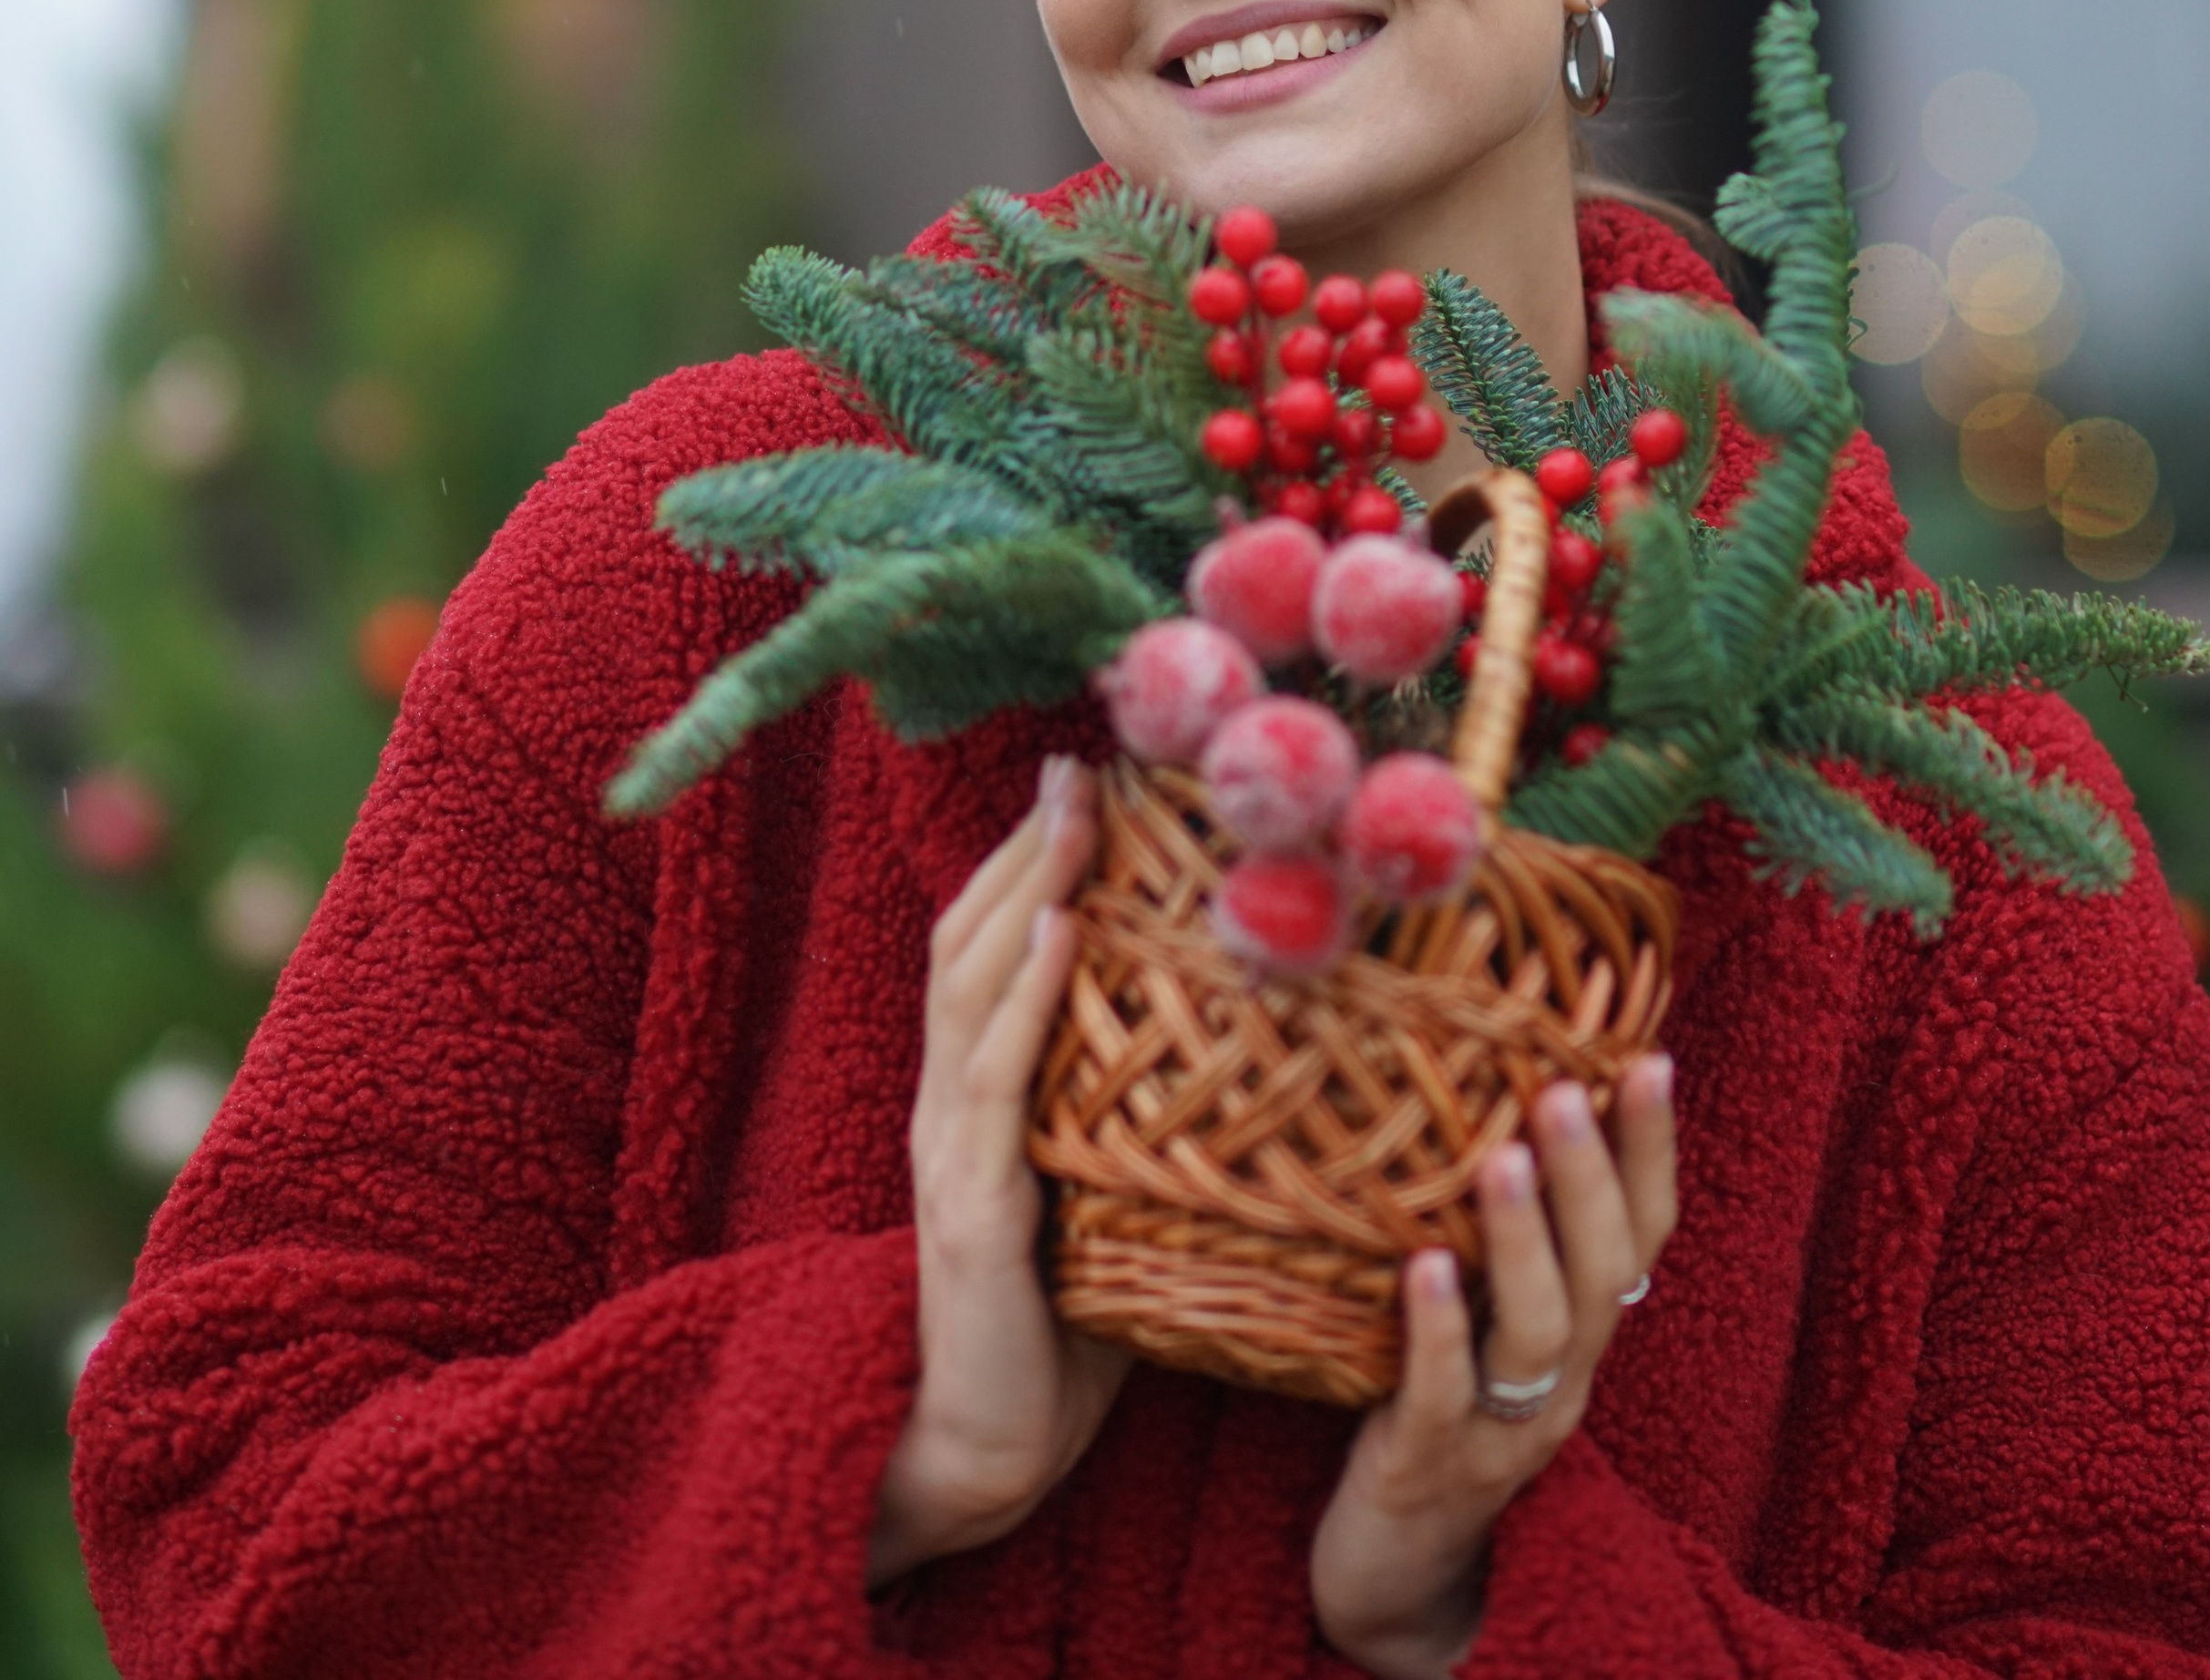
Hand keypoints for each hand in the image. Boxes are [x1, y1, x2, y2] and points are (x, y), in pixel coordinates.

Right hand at [869, 756, 1129, 1588]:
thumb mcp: (1107, 1205)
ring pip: (976, 983)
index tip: (1084, 784)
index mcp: (975, 1101)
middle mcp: (948, 1104)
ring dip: (1030, 885)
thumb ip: (1145, 1131)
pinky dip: (1029, 992)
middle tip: (1080, 760)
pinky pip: (998, 1078)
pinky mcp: (972, 1206)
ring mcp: (950, 1149)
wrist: (983, 1455)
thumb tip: (1254, 1056)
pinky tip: (1064, 930)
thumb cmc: (1062, 1337)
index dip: (1027, 861)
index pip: (989, 948)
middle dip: (1026, 843)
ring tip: (1078, 812)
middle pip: (973, 936)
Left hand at [1310, 1055, 1676, 1679]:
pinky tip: (1422, 1267)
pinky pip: (1441, 1396)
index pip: (1642, 1235)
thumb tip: (1497, 1082)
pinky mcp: (1425, 1465)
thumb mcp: (1490, 1317)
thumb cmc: (1439, 1408)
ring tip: (1502, 1157)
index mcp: (1582, 1336)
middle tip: (1566, 1085)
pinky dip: (1437, 1331)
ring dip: (1525, 1240)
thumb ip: (1508, 1229)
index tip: (1650, 1056)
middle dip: (1591, 1177)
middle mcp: (1560, 1380)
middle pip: (1603, 1275)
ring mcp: (1499, 1429)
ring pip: (1539, 1334)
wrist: (1395, 1571)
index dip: (1652, 1151)